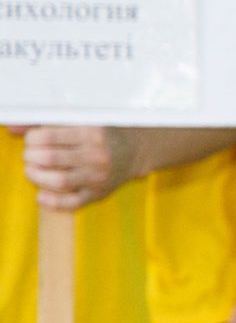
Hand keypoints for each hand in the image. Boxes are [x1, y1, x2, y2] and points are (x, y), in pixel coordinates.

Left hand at [14, 124, 138, 210]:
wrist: (135, 150)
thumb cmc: (100, 133)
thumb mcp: (77, 120)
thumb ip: (43, 122)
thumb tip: (11, 128)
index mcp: (91, 132)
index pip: (48, 137)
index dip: (31, 139)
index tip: (32, 140)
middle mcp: (96, 155)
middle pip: (49, 159)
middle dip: (31, 158)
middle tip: (30, 156)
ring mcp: (98, 176)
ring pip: (58, 181)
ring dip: (36, 177)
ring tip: (33, 171)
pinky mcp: (99, 193)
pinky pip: (72, 202)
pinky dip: (52, 201)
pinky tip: (41, 195)